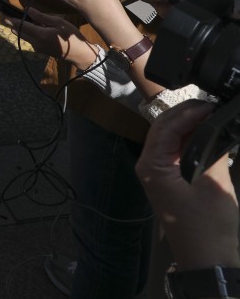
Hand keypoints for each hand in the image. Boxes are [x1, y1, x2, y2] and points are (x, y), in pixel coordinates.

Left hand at [0, 8, 96, 69]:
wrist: (79, 54)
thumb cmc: (71, 36)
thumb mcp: (59, 23)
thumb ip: (42, 18)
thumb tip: (28, 11)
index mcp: (40, 35)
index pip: (21, 26)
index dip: (11, 20)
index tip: (2, 15)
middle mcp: (36, 43)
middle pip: (19, 32)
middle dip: (11, 24)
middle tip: (3, 16)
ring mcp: (37, 48)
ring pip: (24, 36)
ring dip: (20, 28)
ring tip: (19, 18)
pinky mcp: (40, 50)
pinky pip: (30, 39)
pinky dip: (28, 32)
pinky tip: (34, 26)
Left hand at [136, 100, 238, 269]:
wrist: (209, 259)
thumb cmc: (208, 229)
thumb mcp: (214, 184)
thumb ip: (211, 151)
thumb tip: (215, 128)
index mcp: (152, 166)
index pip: (165, 126)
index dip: (188, 112)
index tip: (209, 105)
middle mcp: (149, 167)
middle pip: (164, 128)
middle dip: (186, 114)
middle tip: (212, 106)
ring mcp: (158, 173)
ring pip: (170, 138)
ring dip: (189, 125)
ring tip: (213, 117)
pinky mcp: (170, 180)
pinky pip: (177, 151)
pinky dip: (191, 140)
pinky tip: (208, 135)